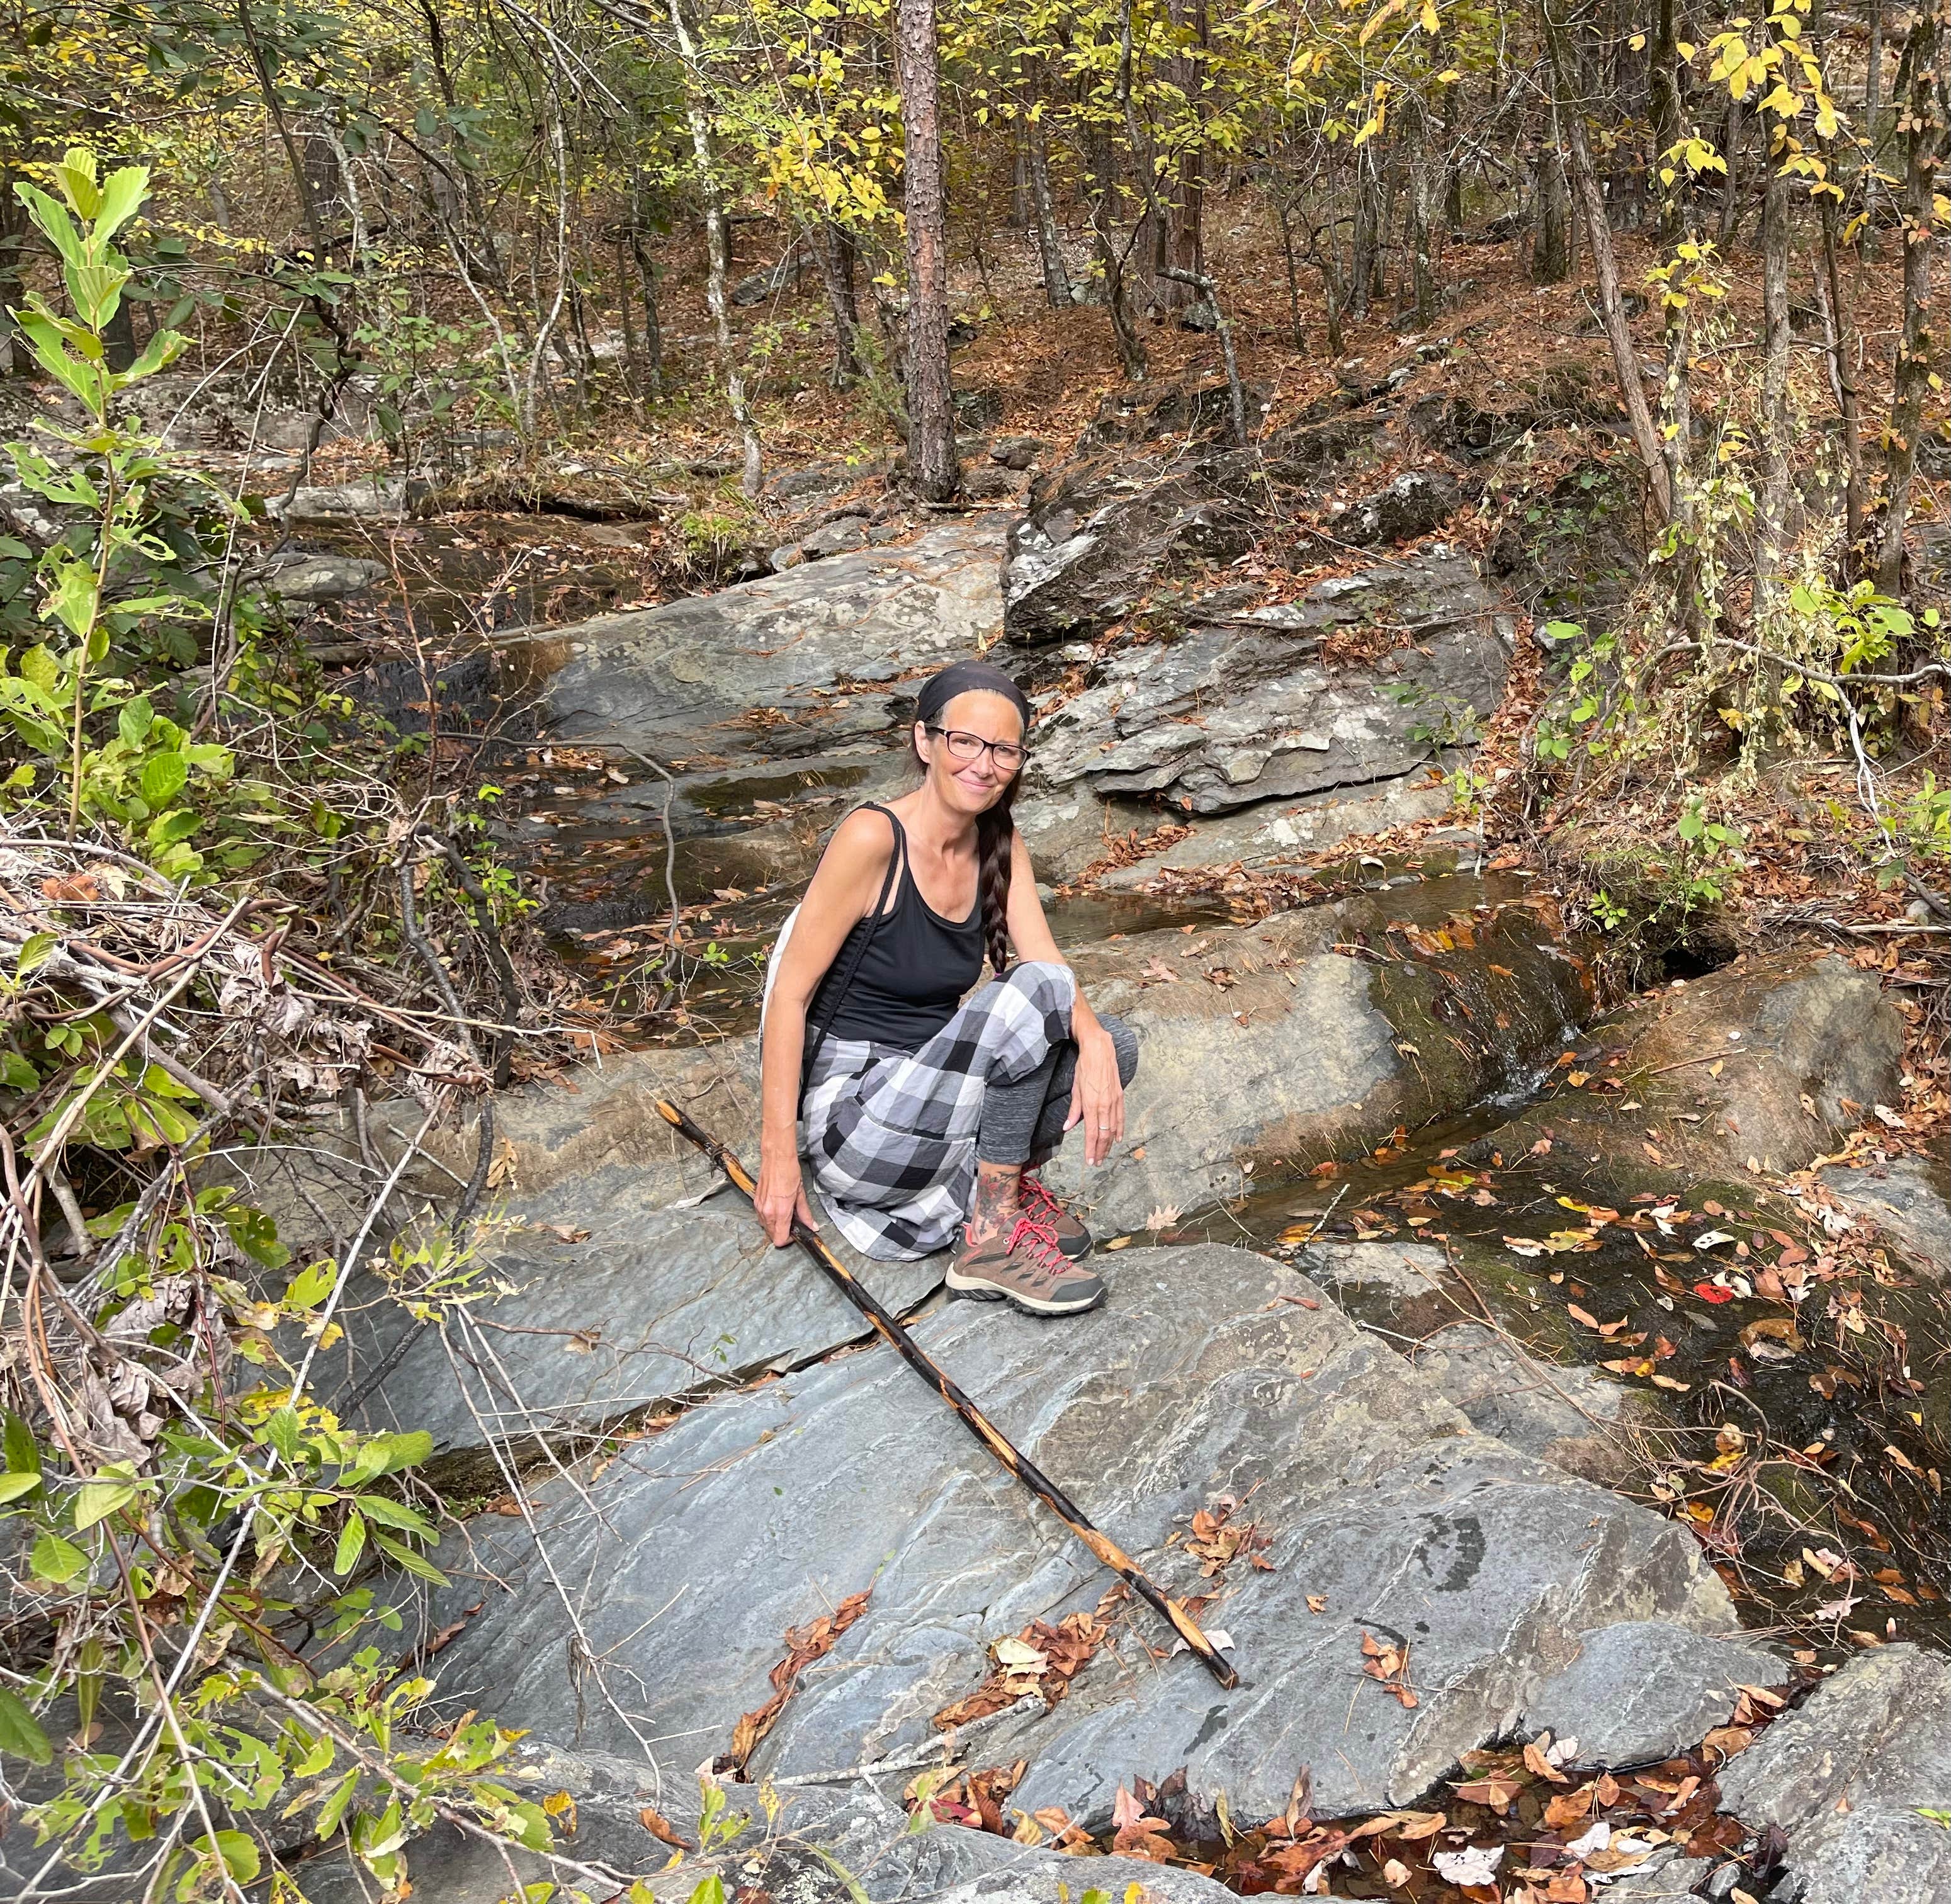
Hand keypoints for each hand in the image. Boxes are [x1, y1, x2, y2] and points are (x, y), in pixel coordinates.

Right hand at [755, 1152, 818, 1246]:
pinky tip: (777, 1207)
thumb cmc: (789, 1172)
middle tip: (792, 1223)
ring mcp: (759, 1207)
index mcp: (780, 1212)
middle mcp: (767, 1212)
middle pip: (772, 1236)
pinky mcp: (755, 1202)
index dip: (788, 1239)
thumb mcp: (800, 1195)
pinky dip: (769, 1217)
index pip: (779, 1239)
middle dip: (782, 1232)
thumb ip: (805, 1214)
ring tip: (785, 1214)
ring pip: (766, 1227)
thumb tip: (811, 1226)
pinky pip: (761, 1217)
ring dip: (775, 1225)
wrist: (776, 1157)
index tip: (795, 1232)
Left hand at [1064, 1029, 1125, 1167]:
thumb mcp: (1075, 1088)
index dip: (1091, 1149)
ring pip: (1113, 1129)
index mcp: (1091, 1104)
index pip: (1091, 1133)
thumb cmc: (1085, 1067)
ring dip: (1109, 1144)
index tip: (1090, 1161)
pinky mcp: (1120, 1096)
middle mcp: (1104, 1106)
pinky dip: (1119, 1130)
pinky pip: (1121, 1117)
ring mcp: (1114, 1101)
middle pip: (1103, 1135)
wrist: (1100, 1050)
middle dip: (1100, 1151)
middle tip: (1096, 1162)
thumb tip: (1068, 1127)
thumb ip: (1073, 1110)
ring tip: (1105, 1154)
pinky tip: (1118, 1138)